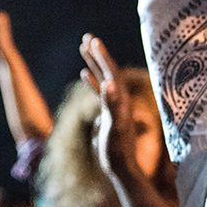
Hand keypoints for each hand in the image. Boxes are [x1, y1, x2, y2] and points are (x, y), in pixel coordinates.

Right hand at [79, 33, 142, 178]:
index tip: (92, 41)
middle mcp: (120, 99)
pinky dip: (92, 80)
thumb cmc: (118, 150)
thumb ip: (112, 105)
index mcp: (121, 99)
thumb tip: (110, 83)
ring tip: (84, 48)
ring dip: (95, 62)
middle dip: (98, 54)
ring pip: (104, 78)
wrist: (122, 168)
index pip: (111, 72)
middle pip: (109, 70)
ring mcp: (114, 105)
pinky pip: (100, 90)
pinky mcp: (109, 112)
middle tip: (87, 38)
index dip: (102, 56)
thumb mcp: (114, 127)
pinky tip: (84, 73)